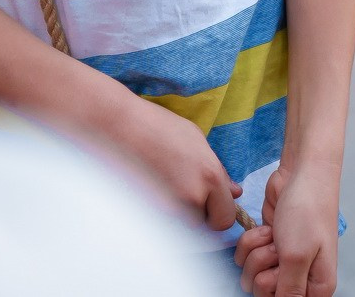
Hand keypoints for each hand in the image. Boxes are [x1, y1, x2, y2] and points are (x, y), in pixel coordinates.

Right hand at [114, 97, 242, 231]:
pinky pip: (163, 224)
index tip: (209, 204)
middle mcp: (193, 195)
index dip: (219, 212)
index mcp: (210, 175)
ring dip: (180, 215)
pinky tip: (152, 191)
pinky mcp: (146, 211)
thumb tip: (235, 191)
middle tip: (185, 194)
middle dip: (201, 216)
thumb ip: (218, 170)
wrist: (119, 126)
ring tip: (165, 187)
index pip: (226, 217)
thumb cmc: (158, 127)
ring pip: (183, 227)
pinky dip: (162, 215)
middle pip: (206, 227)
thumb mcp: (196, 140)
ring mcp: (168, 206)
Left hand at [233, 162, 339, 296]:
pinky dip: (251, 240)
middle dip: (263, 267)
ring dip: (256, 251)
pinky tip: (269, 228)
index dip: (275, 290)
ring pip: (251, 274)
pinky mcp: (268, 244)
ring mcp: (282, 260)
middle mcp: (300, 276)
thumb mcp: (297, 256)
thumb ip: (288, 291)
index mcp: (316, 287)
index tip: (281, 272)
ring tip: (276, 235)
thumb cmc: (308, 211)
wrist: (302, 173)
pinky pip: (246, 255)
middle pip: (262, 292)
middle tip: (279, 248)